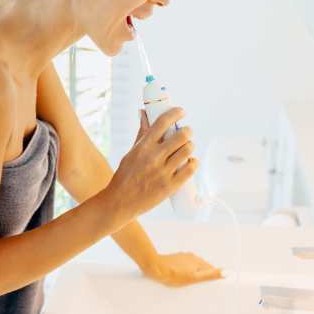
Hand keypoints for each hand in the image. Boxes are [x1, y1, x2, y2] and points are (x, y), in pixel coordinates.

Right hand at [100, 107, 197, 221]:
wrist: (120, 201)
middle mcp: (154, 157)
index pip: (162, 122)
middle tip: (187, 132)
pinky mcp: (170, 186)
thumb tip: (143, 113)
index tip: (181, 111)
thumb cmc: (125, 175)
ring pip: (187, 150)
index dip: (175, 113)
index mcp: (143, 146)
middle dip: (187, 131)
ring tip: (187, 147)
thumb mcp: (131, 152)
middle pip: (181, 136)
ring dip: (190, 146)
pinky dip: (193, 162)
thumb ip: (141, 133)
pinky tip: (191, 161)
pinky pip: (190, 169)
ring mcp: (163, 172)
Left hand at [139, 251, 223, 287]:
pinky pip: (184, 266)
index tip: (212, 287)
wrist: (155, 267)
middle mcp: (192, 256)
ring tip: (191, 284)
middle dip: (203, 276)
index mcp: (198, 261)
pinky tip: (181, 278)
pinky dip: (186, 271)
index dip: (213, 277)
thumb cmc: (174, 275)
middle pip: (202, 267)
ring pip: (193, 266)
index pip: (210, 269)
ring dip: (194, 273)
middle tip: (201, 287)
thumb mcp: (194, 278)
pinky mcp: (175, 259)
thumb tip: (226, 272)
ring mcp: (182, 257)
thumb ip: (210, 275)